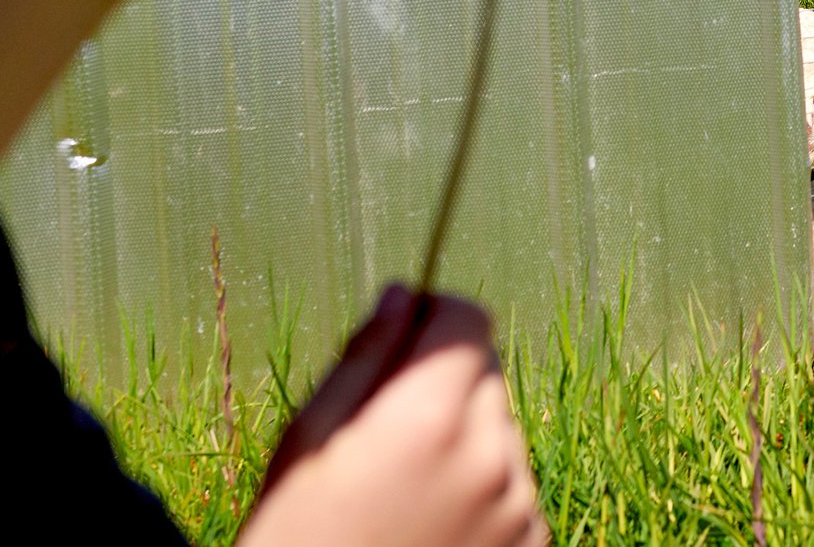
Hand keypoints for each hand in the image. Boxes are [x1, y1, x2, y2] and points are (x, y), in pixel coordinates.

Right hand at [241, 287, 546, 546]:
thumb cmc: (294, 541)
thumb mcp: (307, 445)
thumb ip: (363, 359)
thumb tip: (402, 292)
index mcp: (429, 420)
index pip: (467, 319)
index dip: (431, 319)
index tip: (400, 340)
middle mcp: (491, 456)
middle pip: (486, 374)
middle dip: (442, 387)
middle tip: (381, 441)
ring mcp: (519, 508)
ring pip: (501, 434)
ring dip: (464, 444)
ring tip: (398, 500)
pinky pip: (515, 490)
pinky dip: (482, 497)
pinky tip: (426, 532)